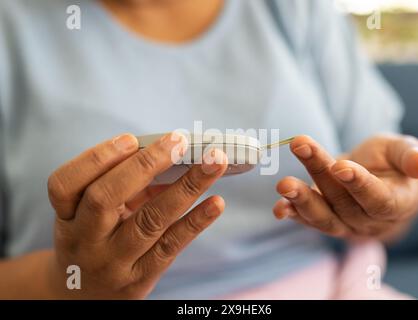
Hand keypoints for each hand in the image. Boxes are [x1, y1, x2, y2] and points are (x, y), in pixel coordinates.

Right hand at [47, 132, 227, 298]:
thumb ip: (119, 187)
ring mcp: (113, 262)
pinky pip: (171, 246)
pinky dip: (195, 221)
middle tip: (178, 142)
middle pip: (105, 198)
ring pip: (149, 221)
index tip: (132, 140)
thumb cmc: (93, 242)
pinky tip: (216, 202)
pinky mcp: (140, 278)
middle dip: (144, 165)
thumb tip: (166, 156)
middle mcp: (85, 240)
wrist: (83, 298)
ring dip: (185, 187)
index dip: (97, 158)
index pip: (65, 184)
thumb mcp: (88, 216)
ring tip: (213, 163)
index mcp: (66, 217)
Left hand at [273, 134, 417, 240]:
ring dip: (302, 200)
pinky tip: (279, 207)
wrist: (377, 183)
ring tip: (284, 184)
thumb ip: (411, 156)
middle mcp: (369, 221)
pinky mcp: (324, 221)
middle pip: (343, 202)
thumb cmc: (392, 165)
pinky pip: (309, 222)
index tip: (340, 165)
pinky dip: (293, 213)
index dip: (359, 184)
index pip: (377, 199)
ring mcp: (345, 225)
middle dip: (320, 173)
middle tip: (300, 146)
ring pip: (323, 217)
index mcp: (396, 204)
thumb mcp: (403, 152)